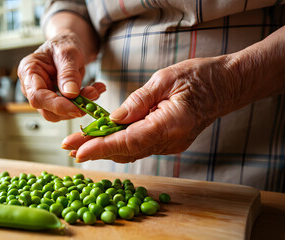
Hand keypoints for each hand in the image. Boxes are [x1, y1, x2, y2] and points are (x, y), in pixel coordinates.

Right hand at [18, 32, 105, 121]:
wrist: (68, 44)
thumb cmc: (63, 43)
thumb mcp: (68, 52)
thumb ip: (68, 73)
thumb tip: (71, 94)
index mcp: (29, 71)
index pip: (37, 96)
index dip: (56, 105)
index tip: (77, 108)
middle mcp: (32, 86)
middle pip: (47, 109)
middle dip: (72, 106)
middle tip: (93, 94)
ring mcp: (43, 95)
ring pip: (60, 112)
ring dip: (80, 105)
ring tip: (96, 89)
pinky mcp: (56, 101)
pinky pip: (69, 108)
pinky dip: (84, 102)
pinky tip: (96, 90)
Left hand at [62, 56, 240, 162]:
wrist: (226, 86)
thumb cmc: (199, 78)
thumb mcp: (165, 80)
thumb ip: (139, 101)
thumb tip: (114, 118)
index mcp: (169, 124)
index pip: (128, 141)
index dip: (102, 147)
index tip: (79, 151)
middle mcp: (169, 141)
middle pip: (126, 150)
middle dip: (95, 148)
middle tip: (69, 146)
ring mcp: (169, 145)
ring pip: (131, 151)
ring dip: (105, 148)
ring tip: (79, 143)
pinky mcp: (168, 142)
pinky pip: (139, 146)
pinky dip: (119, 144)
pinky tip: (104, 138)